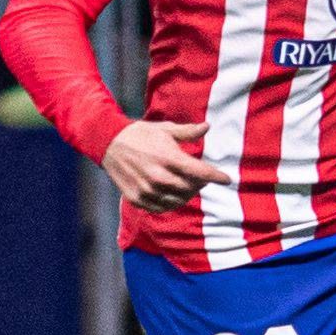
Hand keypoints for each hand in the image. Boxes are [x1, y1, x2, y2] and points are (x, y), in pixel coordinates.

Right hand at [102, 119, 232, 211]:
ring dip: (188, 194)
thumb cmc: (140, 134)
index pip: (200, 172)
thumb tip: (208, 127)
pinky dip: (172, 202)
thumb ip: (187, 132)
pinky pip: (162, 207)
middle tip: (202, 178)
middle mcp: (159, 176)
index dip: (216, 176)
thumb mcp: (165, 129)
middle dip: (201, 184)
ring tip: (189, 186)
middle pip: (191, 188)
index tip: (227, 179)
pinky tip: (174, 194)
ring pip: (178, 200)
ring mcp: (147, 190)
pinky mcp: (137, 199)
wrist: (109, 143)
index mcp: (168, 157)